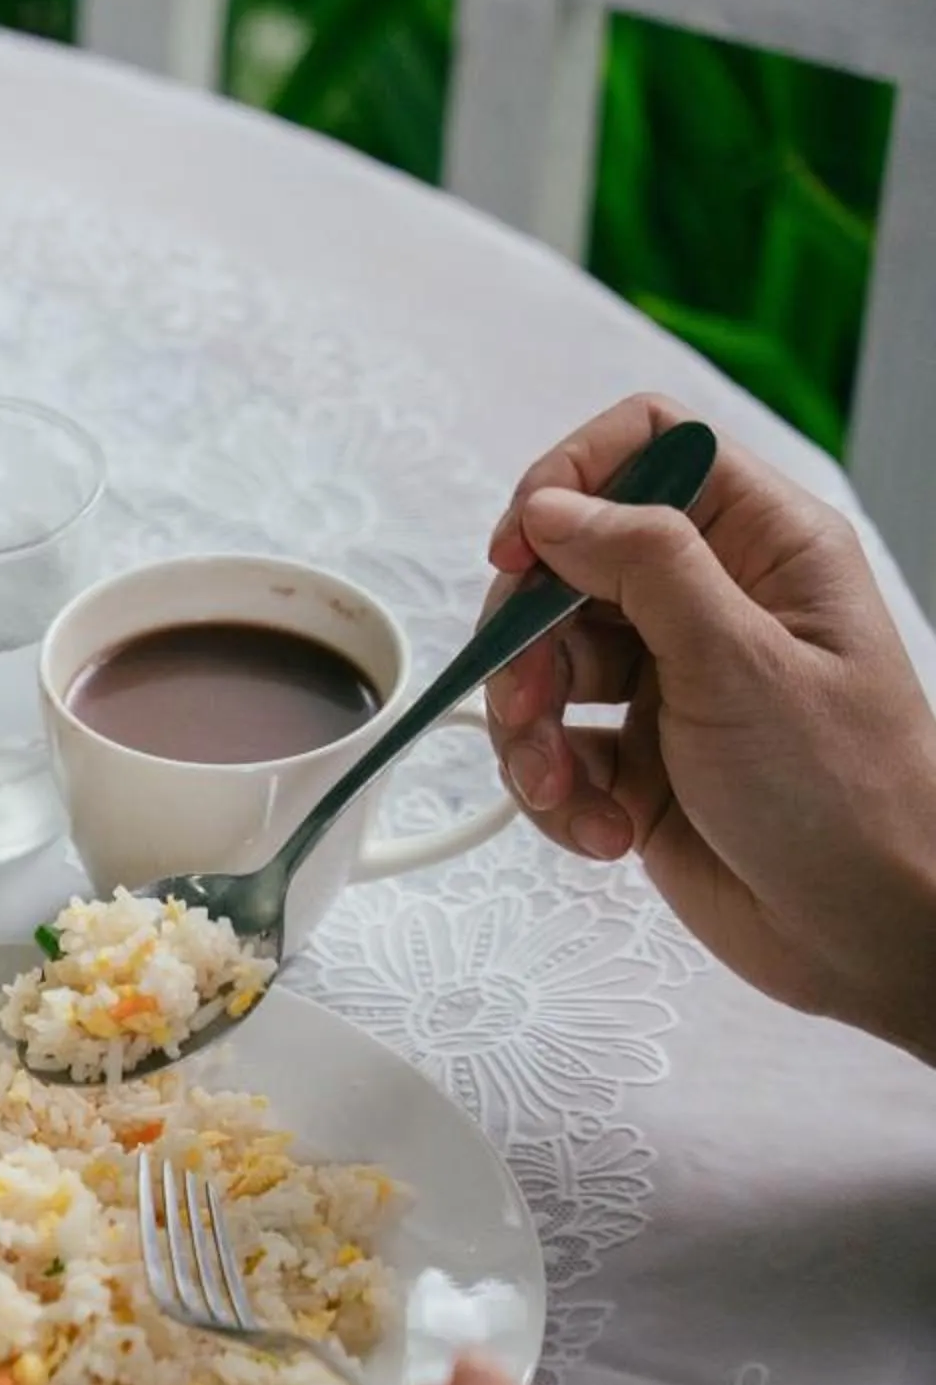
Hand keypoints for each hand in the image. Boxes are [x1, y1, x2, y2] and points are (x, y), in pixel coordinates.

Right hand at [482, 394, 935, 1059]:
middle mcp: (713, 601)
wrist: (867, 935)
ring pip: (545, 663)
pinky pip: (553, 746)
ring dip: (532, 732)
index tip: (517, 552)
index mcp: (763, 548)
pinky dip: (556, 791)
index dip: (568, 484)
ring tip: (566, 790)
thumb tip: (552, 504)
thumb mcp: (740, 665)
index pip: (646, 449)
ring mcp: (672, 678)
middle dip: (529, 642)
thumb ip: (644, 567)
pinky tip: (605, 830)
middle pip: (568, 566)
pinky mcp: (638, 754)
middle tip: (536, 702)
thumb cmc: (847, 797)